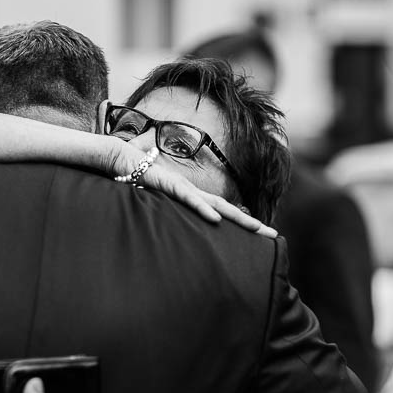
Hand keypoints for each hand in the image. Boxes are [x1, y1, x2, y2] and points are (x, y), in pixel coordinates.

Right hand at [115, 141, 276, 235]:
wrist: (118, 157)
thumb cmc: (135, 177)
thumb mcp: (153, 201)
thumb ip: (162, 210)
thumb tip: (166, 226)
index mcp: (190, 196)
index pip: (220, 210)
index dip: (239, 220)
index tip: (257, 232)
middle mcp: (191, 192)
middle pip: (227, 209)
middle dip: (251, 222)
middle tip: (274, 234)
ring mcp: (182, 188)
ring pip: (215, 205)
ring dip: (238, 217)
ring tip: (258, 228)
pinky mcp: (168, 185)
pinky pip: (188, 199)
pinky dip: (203, 209)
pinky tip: (216, 220)